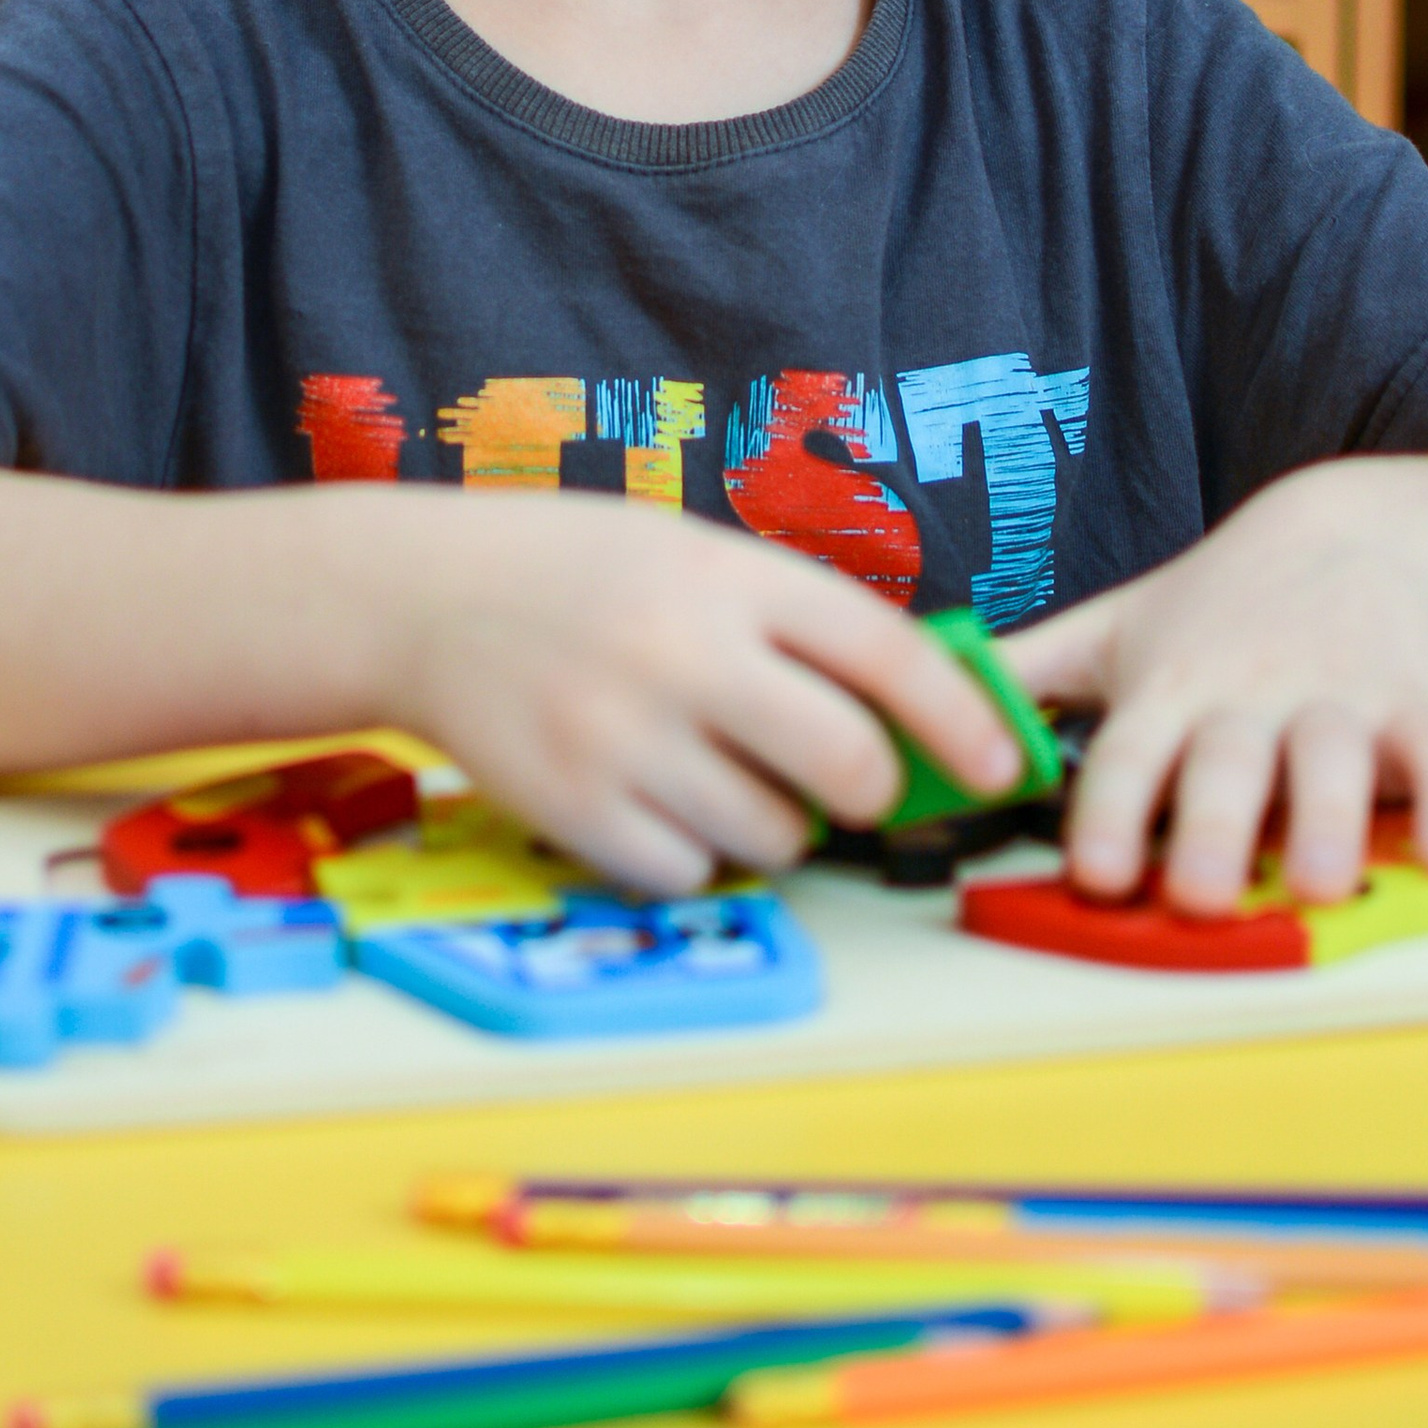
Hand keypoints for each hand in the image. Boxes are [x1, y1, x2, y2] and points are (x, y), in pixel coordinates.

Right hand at [375, 495, 1023, 895]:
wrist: (424, 596)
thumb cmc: (580, 573)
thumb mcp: (693, 556)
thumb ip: (792, 620)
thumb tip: (914, 709)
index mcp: (730, 578)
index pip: (886, 652)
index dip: (963, 718)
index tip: (1003, 763)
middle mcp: (686, 655)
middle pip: (849, 763)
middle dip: (873, 790)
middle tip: (852, 783)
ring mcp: (627, 737)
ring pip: (776, 832)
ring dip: (778, 822)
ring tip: (721, 771)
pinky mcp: (575, 808)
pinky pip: (691, 871)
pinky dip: (694, 851)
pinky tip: (657, 797)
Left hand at [1002, 463, 1427, 914]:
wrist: (1352, 529)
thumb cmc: (1218, 604)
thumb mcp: (1115, 625)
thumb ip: (1026, 674)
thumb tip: (916, 698)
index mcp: (1169, 689)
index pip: (1128, 753)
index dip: (1111, 810)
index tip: (1098, 869)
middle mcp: (1248, 697)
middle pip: (1228, 764)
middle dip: (1215, 826)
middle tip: (1204, 894)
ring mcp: (1335, 699)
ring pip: (1333, 761)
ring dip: (1328, 823)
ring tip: (1318, 884)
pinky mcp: (1414, 704)